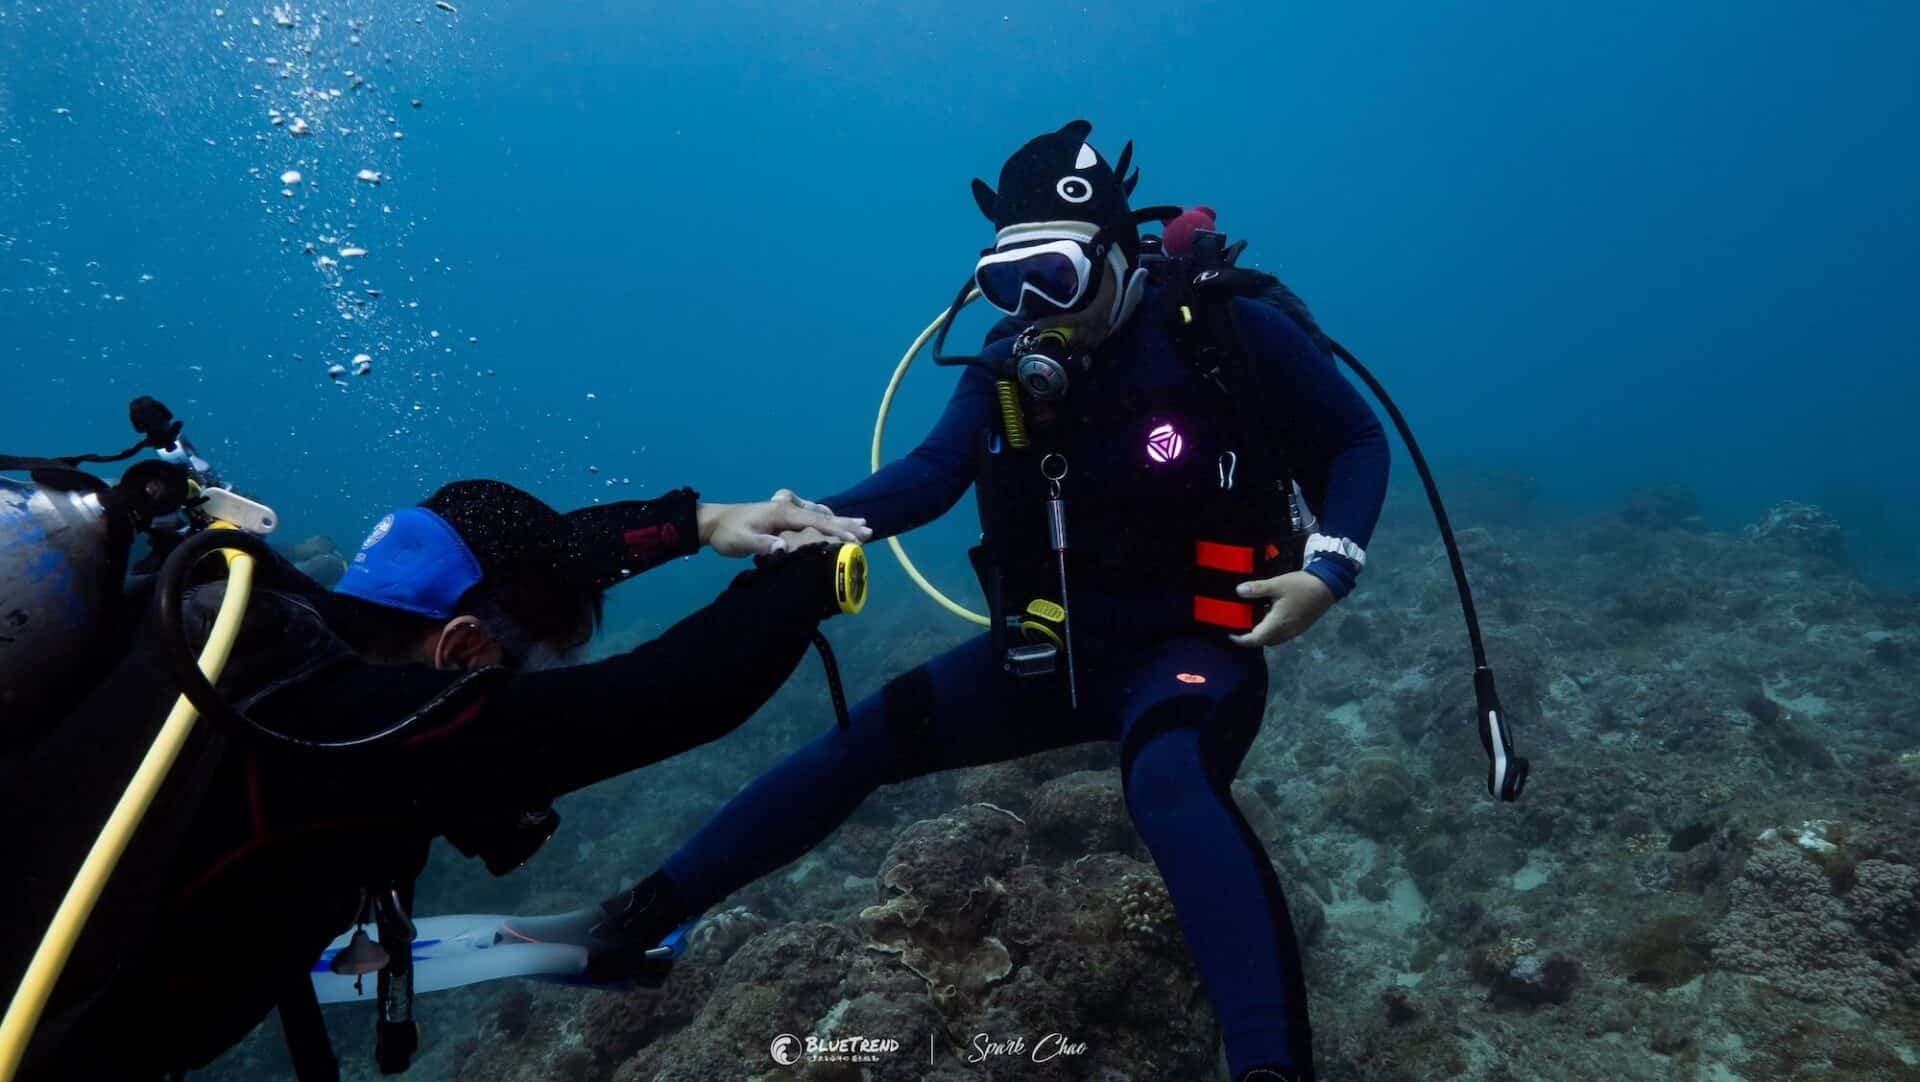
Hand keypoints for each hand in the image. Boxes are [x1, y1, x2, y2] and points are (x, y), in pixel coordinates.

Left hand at [696, 491, 870, 557]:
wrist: (713, 522)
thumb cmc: (727, 533)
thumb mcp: (741, 541)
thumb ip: (762, 544)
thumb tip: (782, 548)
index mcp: (782, 513)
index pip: (814, 522)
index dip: (835, 531)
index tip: (854, 539)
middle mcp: (788, 509)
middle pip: (822, 516)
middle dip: (845, 524)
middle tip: (869, 530)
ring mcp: (786, 511)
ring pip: (819, 515)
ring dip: (839, 522)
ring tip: (859, 526)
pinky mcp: (783, 517)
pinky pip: (811, 517)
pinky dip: (826, 521)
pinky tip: (833, 523)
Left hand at [1229, 571, 1334, 647]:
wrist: (1327, 586)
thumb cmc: (1301, 586)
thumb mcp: (1277, 584)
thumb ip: (1257, 589)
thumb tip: (1238, 591)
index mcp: (1278, 624)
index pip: (1255, 640)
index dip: (1241, 640)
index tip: (1231, 634)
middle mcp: (1286, 632)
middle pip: (1264, 641)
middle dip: (1250, 638)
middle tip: (1240, 625)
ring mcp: (1294, 631)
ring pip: (1273, 639)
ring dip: (1262, 634)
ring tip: (1252, 620)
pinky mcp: (1300, 627)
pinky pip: (1282, 635)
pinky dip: (1272, 630)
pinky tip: (1269, 616)